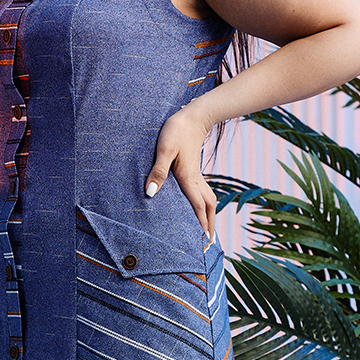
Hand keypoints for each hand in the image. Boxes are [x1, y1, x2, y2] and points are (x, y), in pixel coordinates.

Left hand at [145, 104, 217, 239]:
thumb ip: (158, 172)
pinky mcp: (194, 171)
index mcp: (189, 179)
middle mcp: (196, 180)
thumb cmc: (176, 131)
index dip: (200, 225)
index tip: (203, 242)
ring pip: (209, 201)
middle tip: (209, 243)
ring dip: (209, 217)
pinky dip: (205, 206)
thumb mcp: (164, 150)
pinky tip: (201, 209)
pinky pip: (204, 193)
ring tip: (207, 231)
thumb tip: (151, 193)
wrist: (192, 116)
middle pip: (208, 208)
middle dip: (209, 226)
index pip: (197, 207)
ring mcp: (197, 176)